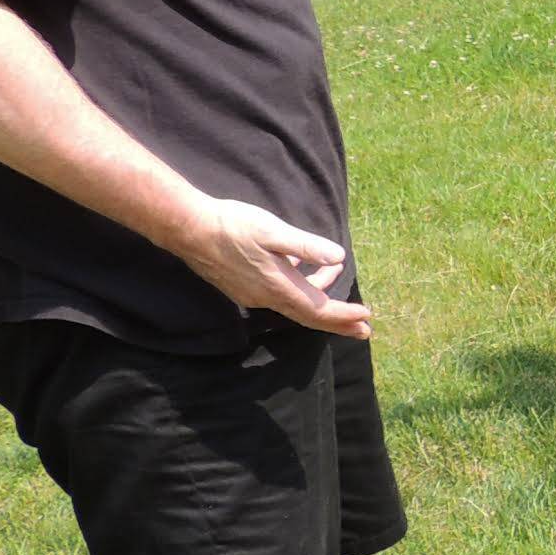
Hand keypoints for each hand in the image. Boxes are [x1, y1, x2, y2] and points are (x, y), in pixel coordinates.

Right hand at [179, 198, 373, 337]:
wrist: (189, 229)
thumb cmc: (232, 226)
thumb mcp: (273, 231)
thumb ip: (306, 246)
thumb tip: (338, 257)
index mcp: (278, 286)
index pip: (318, 310)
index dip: (344, 316)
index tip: (366, 319)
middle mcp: (267, 297)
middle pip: (309, 316)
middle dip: (339, 322)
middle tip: (364, 328)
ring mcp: (253, 294)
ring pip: (294, 302)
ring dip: (318, 292)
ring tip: (335, 271)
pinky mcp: (244, 286)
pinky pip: (280, 294)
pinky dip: (299, 285)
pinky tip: (302, 265)